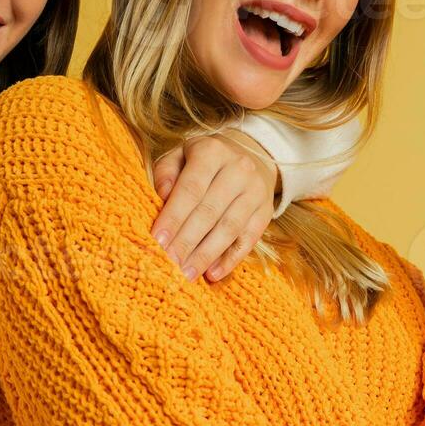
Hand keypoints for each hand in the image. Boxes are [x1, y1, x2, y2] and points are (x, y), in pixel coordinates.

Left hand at [149, 129, 280, 282]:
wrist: (250, 155)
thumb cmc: (203, 161)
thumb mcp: (180, 155)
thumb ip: (166, 172)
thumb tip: (161, 196)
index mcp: (212, 151)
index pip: (191, 188)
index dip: (174, 216)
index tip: (158, 240)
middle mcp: (238, 169)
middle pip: (210, 211)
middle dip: (187, 241)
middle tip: (169, 264)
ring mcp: (256, 191)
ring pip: (230, 228)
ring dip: (206, 254)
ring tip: (187, 274)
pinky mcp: (266, 211)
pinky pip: (249, 239)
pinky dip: (230, 259)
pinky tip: (212, 274)